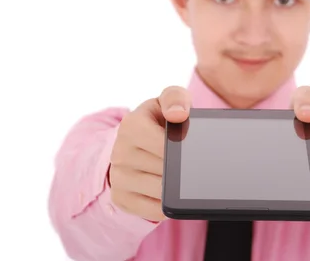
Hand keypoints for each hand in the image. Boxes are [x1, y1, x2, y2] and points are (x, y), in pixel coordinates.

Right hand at [108, 86, 191, 221]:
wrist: (136, 142)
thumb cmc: (160, 119)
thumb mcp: (169, 100)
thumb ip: (176, 99)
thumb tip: (178, 114)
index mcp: (131, 125)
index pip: (164, 145)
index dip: (182, 150)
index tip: (191, 149)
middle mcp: (119, 152)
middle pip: (166, 171)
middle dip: (183, 169)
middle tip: (192, 164)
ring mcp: (118, 177)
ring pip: (161, 192)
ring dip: (177, 187)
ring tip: (183, 176)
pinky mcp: (120, 198)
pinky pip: (154, 210)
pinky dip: (168, 204)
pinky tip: (172, 191)